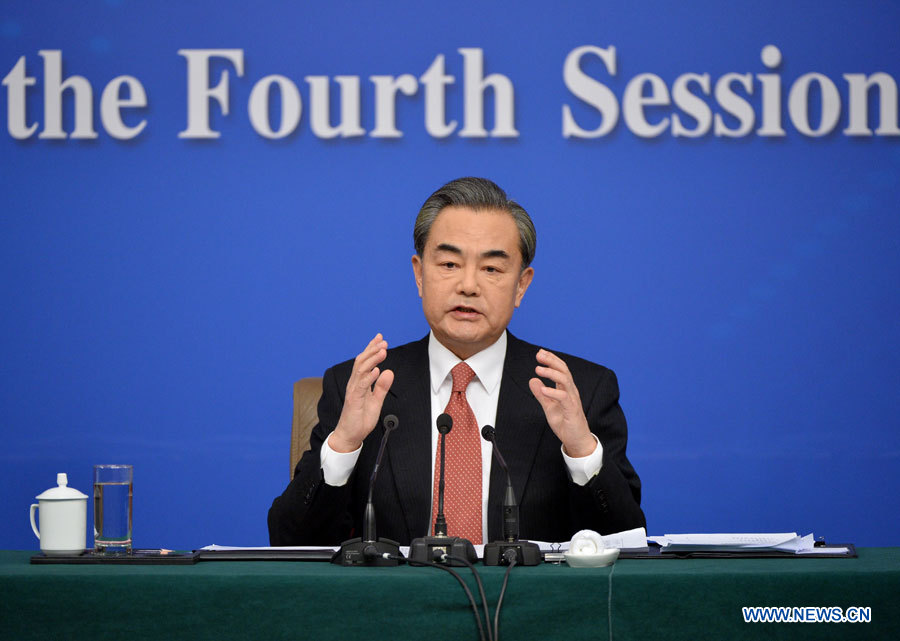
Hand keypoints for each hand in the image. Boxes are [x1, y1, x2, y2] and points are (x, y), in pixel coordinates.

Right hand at [329, 334, 394, 452]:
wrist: (350, 435)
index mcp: (360, 383)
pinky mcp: (353, 400)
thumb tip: (388, 372)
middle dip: (372, 350)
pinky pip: (361, 386)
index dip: (372, 349)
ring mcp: (353, 391)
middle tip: (383, 341)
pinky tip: (376, 370)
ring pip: (361, 370)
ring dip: (372, 359)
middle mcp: (354, 384)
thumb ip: (382, 387)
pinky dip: (369, 377)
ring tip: (382, 351)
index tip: (381, 339)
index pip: (365, 362)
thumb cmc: (360, 419)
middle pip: (362, 362)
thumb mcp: (376, 401)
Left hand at [528, 349, 596, 457]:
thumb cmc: (565, 423)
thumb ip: (541, 394)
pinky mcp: (572, 410)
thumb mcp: (549, 407)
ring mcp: (573, 400)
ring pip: (565, 381)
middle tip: (539, 355)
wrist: (576, 440)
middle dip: (551, 361)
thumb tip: (532, 380)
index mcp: (566, 389)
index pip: (561, 370)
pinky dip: (553, 392)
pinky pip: (564, 398)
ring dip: (551, 373)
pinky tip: (543, 390)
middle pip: (564, 371)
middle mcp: (571, 391)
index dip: (551, 360)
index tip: (540, 352)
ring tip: (538, 369)